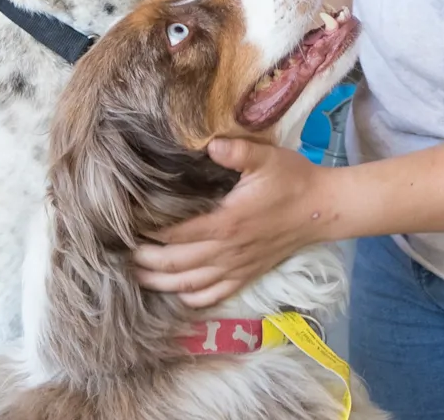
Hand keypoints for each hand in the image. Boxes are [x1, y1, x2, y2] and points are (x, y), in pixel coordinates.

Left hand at [132, 138, 334, 307]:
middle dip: (144, 261)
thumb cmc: (292, 180)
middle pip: (175, 264)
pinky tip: (175, 290)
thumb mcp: (266, 158)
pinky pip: (213, 296)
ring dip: (159, 283)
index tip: (126, 222)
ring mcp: (237, 267)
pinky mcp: (246, 275)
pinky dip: (190, 298)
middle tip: (120, 251)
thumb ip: (236, 152)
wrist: (322, 209)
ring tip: (135, 275)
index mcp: (227, 222)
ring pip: (189, 285)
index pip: (175, 233)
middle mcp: (228, 251)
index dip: (147, 230)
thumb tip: (208, 145)